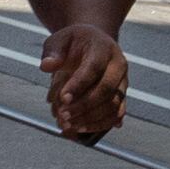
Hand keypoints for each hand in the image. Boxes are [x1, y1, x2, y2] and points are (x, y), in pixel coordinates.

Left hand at [38, 23, 127, 141]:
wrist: (92, 43)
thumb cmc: (73, 42)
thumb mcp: (60, 40)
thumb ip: (53, 51)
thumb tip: (47, 65)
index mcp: (104, 48)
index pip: (94, 67)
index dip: (79, 84)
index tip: (63, 98)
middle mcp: (118, 65)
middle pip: (107, 89)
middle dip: (84, 105)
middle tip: (63, 115)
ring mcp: (122, 82)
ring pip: (113, 104)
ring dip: (91, 118)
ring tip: (69, 125)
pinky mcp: (121, 96)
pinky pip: (116, 114)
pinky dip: (100, 124)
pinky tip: (81, 128)